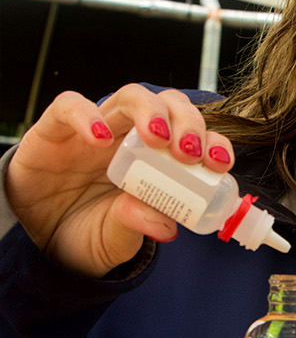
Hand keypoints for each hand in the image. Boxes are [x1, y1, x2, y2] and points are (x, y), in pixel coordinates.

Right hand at [6, 84, 234, 277]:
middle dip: (188, 122)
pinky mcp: (54, 130)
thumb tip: (166, 224)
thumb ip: (136, 226)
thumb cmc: (83, 233)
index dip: (213, 142)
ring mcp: (95, 129)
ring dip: (151, 111)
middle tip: (189, 152)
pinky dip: (87, 115)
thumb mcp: (115, 238)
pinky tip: (100, 137)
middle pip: (170, 107)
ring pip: (130, 96)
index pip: (195, 137)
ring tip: (158, 138)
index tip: (219, 164)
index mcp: (158, 162)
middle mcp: (131, 138)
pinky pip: (69, 106)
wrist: (34, 240)